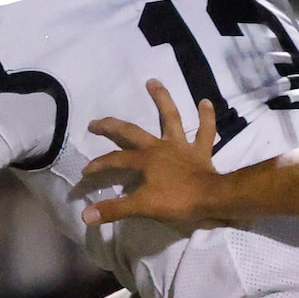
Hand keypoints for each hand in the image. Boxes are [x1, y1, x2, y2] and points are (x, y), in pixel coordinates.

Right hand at [78, 80, 224, 227]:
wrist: (213, 198)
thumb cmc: (177, 202)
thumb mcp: (142, 207)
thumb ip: (114, 209)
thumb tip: (85, 215)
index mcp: (144, 160)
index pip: (115, 161)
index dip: (98, 166)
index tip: (85, 172)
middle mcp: (159, 147)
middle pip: (132, 132)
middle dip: (111, 127)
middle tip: (95, 122)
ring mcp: (181, 146)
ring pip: (170, 118)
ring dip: (162, 99)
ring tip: (153, 82)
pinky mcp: (200, 150)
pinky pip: (205, 130)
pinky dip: (206, 116)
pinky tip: (205, 101)